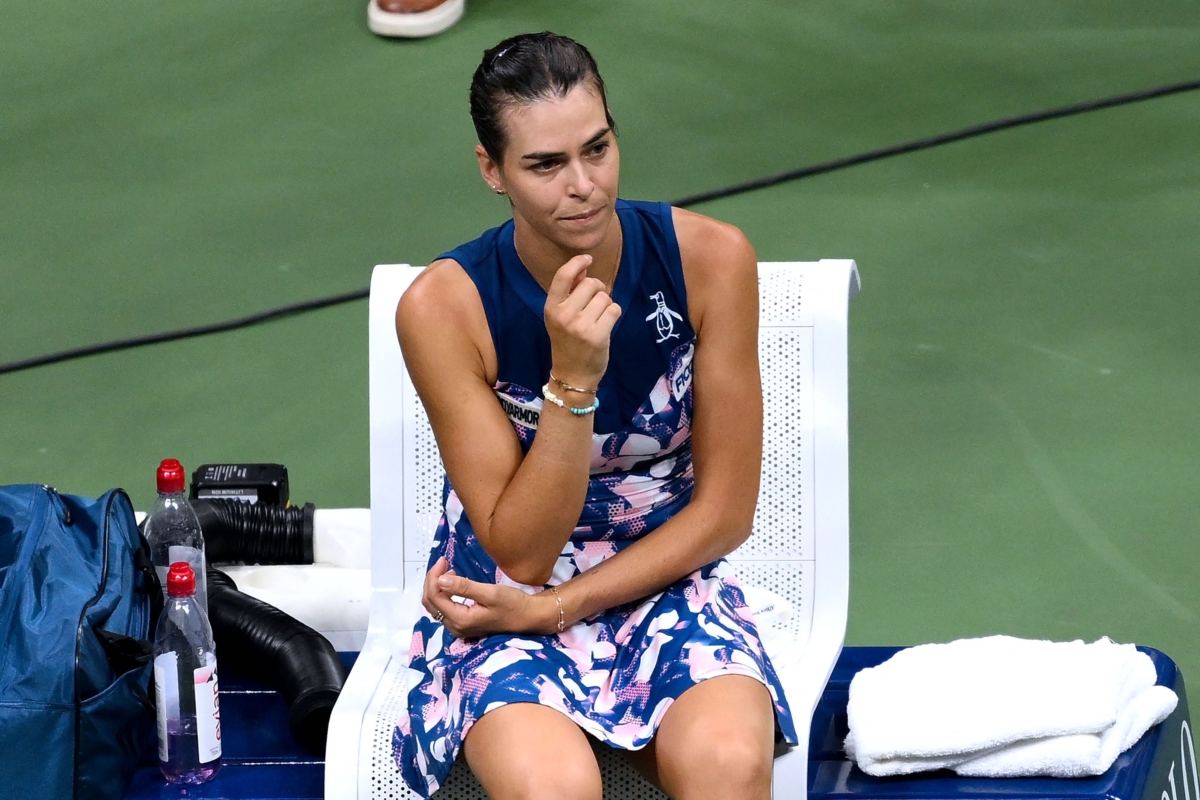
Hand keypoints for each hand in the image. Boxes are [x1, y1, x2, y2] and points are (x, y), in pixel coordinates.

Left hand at [422, 558, 555, 638]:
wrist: (528, 617)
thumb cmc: (512, 604)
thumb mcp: (490, 593)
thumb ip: (464, 587)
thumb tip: (440, 579)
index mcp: (460, 620)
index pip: (434, 597)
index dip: (434, 576)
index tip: (443, 560)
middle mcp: (455, 627)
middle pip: (431, 603)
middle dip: (432, 580)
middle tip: (443, 563)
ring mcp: (458, 628)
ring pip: (435, 606)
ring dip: (437, 587)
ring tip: (449, 571)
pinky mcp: (463, 624)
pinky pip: (444, 609)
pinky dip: (443, 593)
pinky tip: (453, 583)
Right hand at [543, 254, 621, 389]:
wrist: (572, 375)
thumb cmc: (568, 342)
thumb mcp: (560, 317)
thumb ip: (569, 293)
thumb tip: (583, 269)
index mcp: (551, 307)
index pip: (563, 276)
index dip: (577, 263)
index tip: (588, 259)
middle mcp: (563, 314)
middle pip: (591, 283)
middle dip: (597, 290)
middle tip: (594, 304)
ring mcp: (580, 325)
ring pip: (605, 297)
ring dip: (606, 304)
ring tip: (598, 318)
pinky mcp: (597, 335)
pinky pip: (614, 309)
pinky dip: (614, 314)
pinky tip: (606, 325)